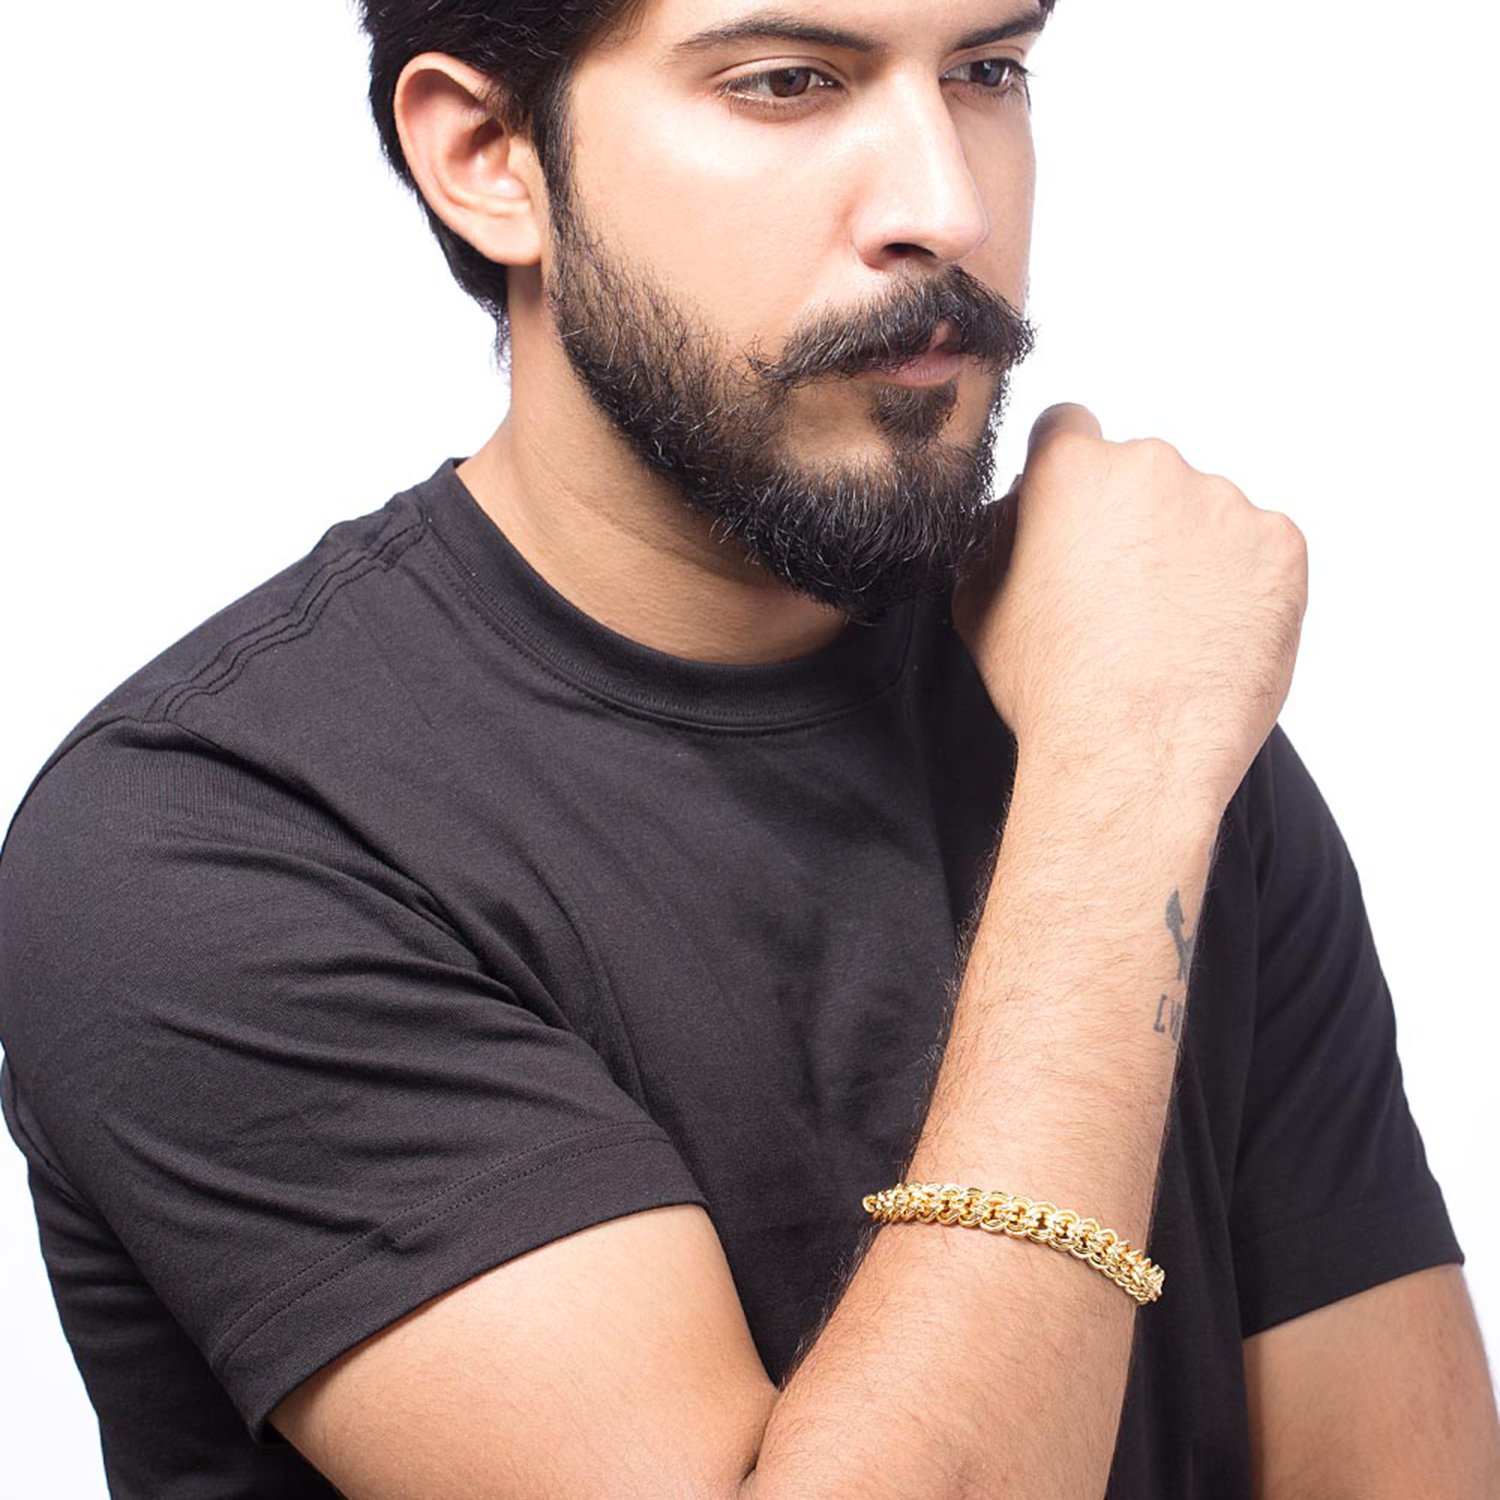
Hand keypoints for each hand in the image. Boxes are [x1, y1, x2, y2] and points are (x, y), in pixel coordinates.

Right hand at [952, 404, 1308, 816]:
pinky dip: (1240, 585)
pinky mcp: (1280, 547)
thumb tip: (1015, 520)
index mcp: (1073, 471)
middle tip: (1122, 596)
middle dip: (1132, 520)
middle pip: (1141, 473)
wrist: (1133, 755)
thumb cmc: (1053, 690)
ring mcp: (1225, 504)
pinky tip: (1210, 637)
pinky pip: (1259, 551)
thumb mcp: (980, 608)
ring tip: (1169, 630)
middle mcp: (1152, 468)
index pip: (1068, 428)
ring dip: (1189, 553)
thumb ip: (997, 540)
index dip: (1066, 473)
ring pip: (1205, 512)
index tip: (1074, 514)